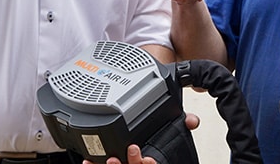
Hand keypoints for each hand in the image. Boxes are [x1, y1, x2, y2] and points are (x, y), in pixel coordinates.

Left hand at [81, 114, 198, 163]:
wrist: (141, 155)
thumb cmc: (154, 150)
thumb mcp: (173, 137)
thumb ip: (182, 127)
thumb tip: (192, 120)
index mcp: (153, 162)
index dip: (151, 163)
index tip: (150, 158)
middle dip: (134, 161)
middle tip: (133, 149)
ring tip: (111, 159)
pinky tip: (88, 160)